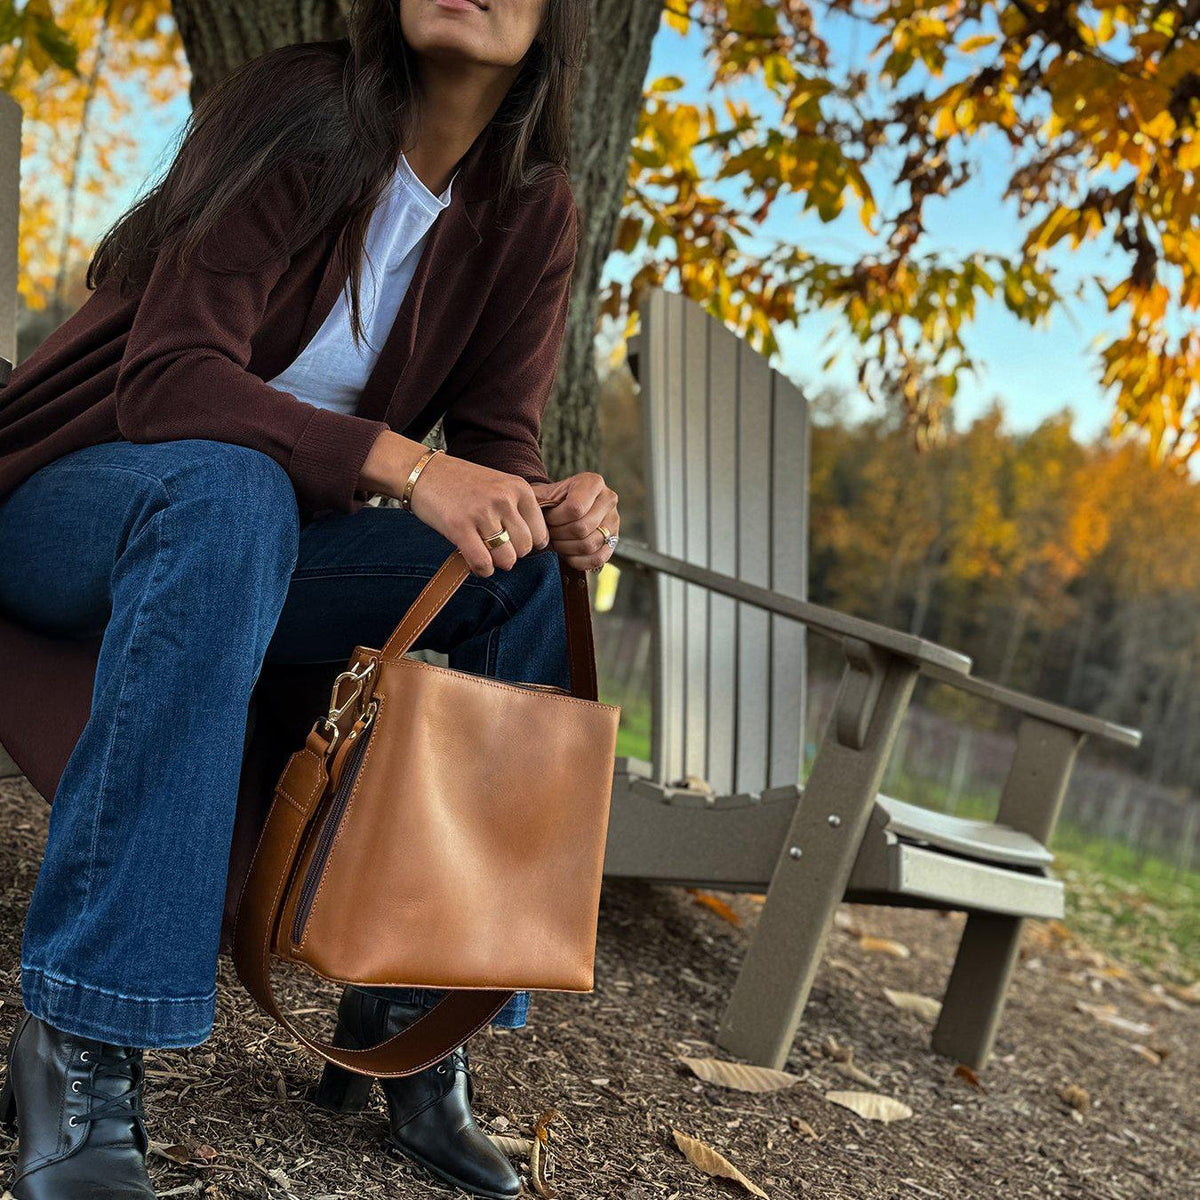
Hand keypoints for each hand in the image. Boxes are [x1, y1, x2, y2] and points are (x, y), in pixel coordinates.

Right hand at [410, 454, 549, 575]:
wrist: (423, 472)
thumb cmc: (462, 483)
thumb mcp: (499, 485)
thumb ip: (518, 509)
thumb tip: (536, 545)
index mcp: (519, 488)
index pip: (540, 533)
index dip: (528, 545)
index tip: (514, 544)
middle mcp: (504, 499)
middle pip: (525, 548)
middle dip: (512, 554)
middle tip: (497, 549)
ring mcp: (482, 512)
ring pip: (507, 558)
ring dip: (497, 563)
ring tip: (486, 555)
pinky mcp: (459, 527)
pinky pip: (483, 562)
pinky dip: (482, 570)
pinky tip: (477, 564)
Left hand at [531, 473, 619, 571]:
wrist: (569, 506)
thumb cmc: (555, 500)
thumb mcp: (546, 493)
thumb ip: (537, 500)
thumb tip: (527, 514)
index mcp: (593, 482)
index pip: (575, 508)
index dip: (556, 519)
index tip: (547, 519)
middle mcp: (609, 499)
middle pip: (582, 528)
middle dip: (559, 535)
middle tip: (550, 534)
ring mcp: (614, 521)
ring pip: (589, 545)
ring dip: (567, 548)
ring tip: (557, 542)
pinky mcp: (614, 540)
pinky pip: (597, 558)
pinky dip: (579, 561)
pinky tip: (567, 554)